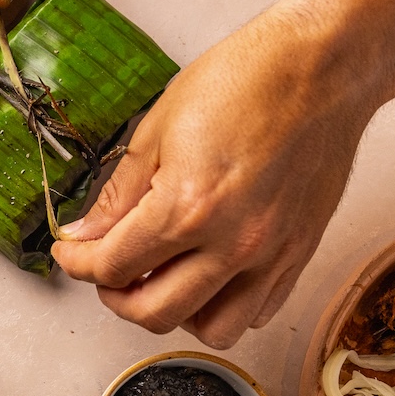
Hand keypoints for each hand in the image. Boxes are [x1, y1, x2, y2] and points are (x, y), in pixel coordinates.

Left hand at [52, 4, 377, 348]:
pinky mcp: (300, 253)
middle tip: (105, 270)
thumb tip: (86, 234)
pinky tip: (206, 274)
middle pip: (153, 312)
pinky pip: (257, 312)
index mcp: (187, 207)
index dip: (78, 264)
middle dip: (114, 296)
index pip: (113, 267)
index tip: (71, 252)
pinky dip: (224, 307)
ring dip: (174, 312)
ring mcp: (272, 254)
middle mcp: (233, 243)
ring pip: (211, 329)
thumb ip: (118, 194)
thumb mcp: (157, 128)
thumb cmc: (246, 81)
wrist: (323, 66)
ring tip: (159, 277)